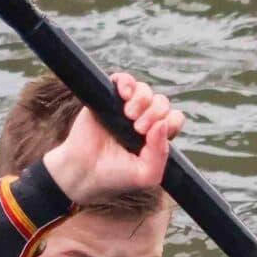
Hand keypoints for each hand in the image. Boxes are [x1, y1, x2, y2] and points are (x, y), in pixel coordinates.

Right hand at [40, 72, 183, 203]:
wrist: (83, 172)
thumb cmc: (114, 177)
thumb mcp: (146, 175)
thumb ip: (161, 154)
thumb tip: (162, 123)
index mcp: (155, 137)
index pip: (174, 119)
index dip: (170, 122)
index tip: (152, 135)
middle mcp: (142, 120)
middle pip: (162, 102)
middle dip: (154, 113)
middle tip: (138, 129)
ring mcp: (125, 108)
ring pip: (145, 90)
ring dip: (141, 100)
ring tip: (128, 115)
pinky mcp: (107, 98)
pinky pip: (124, 79)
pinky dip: (127, 82)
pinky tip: (124, 94)